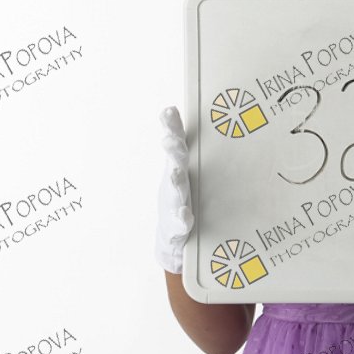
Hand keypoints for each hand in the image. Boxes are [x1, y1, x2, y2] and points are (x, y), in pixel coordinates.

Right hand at [156, 106, 193, 273]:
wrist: (171, 242)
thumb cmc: (181, 200)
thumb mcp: (185, 172)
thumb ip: (184, 147)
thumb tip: (180, 113)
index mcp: (179, 169)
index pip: (177, 144)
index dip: (171, 127)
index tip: (168, 111)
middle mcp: (175, 185)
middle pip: (175, 164)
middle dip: (173, 151)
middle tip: (169, 140)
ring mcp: (173, 207)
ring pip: (176, 193)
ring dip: (176, 182)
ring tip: (176, 173)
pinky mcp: (176, 229)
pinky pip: (180, 224)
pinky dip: (182, 220)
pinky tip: (185, 217)